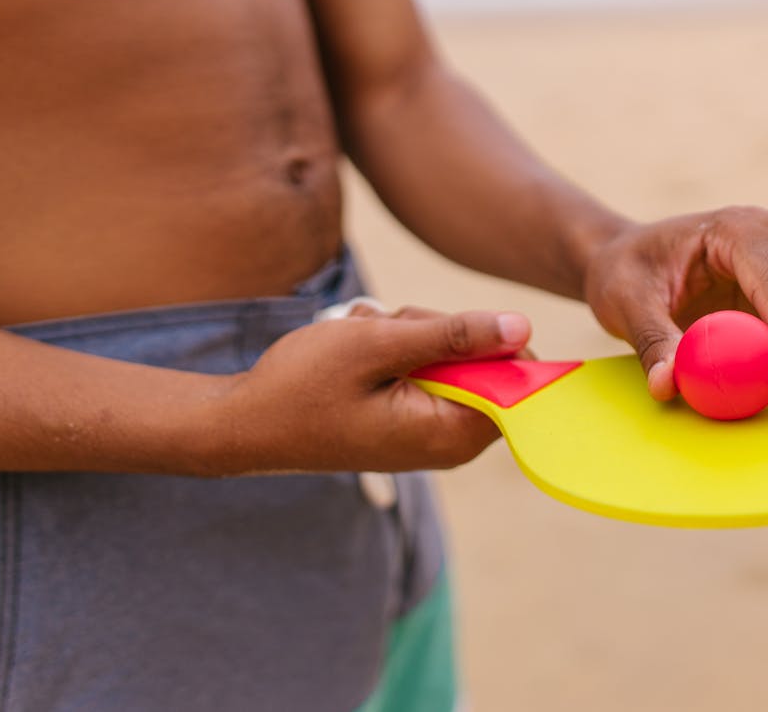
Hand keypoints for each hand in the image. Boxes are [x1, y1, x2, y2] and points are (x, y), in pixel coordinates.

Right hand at [202, 303, 531, 474]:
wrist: (244, 422)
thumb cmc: (303, 386)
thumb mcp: (380, 345)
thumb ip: (454, 335)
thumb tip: (523, 325)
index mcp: (450, 435)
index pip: (518, 386)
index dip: (494, 345)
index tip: (447, 331)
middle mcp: (449, 442)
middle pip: (485, 364)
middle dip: (441, 333)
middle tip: (387, 334)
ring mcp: (428, 430)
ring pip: (452, 358)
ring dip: (411, 335)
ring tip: (365, 343)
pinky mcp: (409, 417)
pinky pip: (426, 368)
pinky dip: (397, 349)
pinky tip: (359, 353)